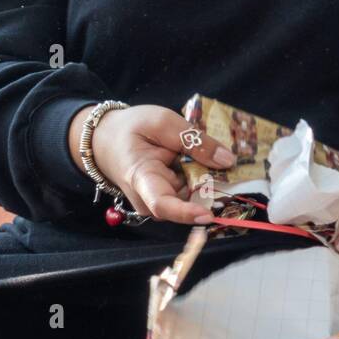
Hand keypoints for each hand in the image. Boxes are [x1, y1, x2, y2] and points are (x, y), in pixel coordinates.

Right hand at [67, 103, 234, 225]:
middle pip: (188, 201)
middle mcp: (151, 198)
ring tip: (214, 154)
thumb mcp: (163, 122)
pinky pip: (193, 191)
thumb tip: (227, 160)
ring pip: (195, 196)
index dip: (186, 212)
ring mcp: (161, 200)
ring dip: (210, 179)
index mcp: (142, 179)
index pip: (163, 204)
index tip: (208, 215)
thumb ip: (194, 140)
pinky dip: (205, 177)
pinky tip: (206, 160)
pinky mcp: (170, 196)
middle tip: (230, 165)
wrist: (108, 138)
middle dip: (213, 187)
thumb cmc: (130, 129)